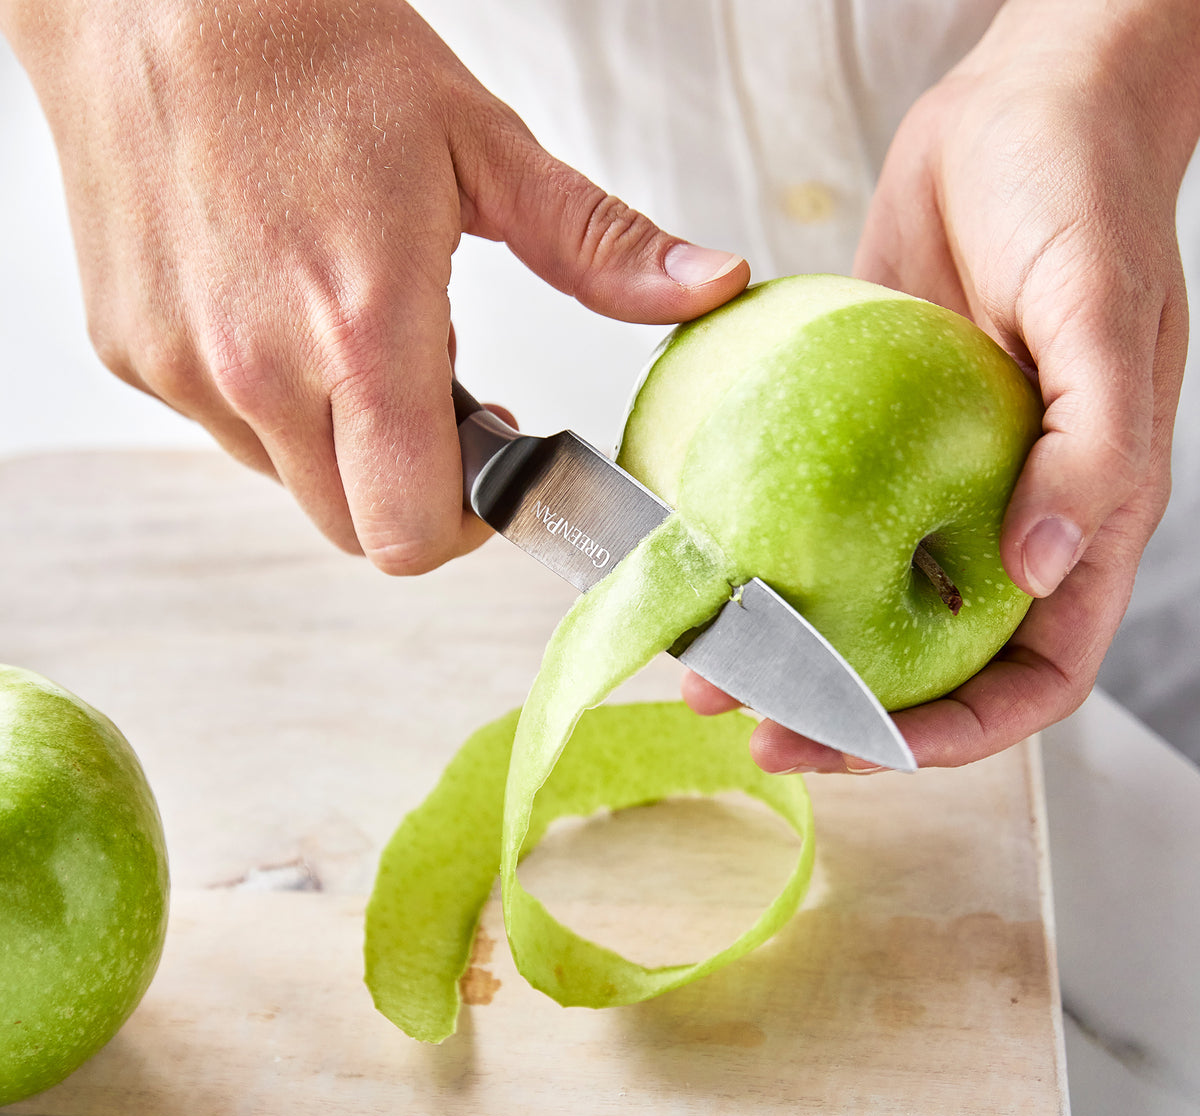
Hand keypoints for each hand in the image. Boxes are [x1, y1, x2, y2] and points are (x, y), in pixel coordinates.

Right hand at [1, 0, 747, 573]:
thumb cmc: (319, 52)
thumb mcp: (484, 148)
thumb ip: (600, 245)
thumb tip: (712, 284)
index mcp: (361, 329)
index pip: (411, 531)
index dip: (465, 525)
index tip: (492, 465)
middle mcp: (258, 369)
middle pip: (356, 530)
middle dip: (411, 490)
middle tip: (435, 399)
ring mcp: (185, 369)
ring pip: (290, 484)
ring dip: (341, 443)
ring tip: (354, 336)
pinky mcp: (135, 356)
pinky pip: (226, 431)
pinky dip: (272, 403)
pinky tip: (285, 316)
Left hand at [686, 0, 1199, 770]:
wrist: (1015, 109)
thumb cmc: (1085, 194)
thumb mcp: (1104, 314)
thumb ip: (1093, 450)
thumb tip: (1038, 571)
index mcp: (1079, 520)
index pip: (1029, 675)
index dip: (955, 734)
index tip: (863, 747)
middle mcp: (1001, 517)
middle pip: (929, 663)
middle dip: (848, 714)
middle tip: (756, 724)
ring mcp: (930, 482)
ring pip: (860, 602)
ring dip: (790, 647)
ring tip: (709, 670)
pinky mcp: (870, 437)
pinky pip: (816, 516)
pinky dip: (768, 553)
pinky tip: (707, 565)